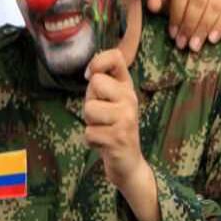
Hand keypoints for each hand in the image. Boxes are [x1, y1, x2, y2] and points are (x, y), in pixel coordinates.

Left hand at [83, 49, 143, 186]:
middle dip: (89, 100)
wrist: (128, 162)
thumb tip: (90, 72)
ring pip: (89, 109)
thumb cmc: (111, 126)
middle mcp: (130, 99)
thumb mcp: (109, 100)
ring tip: (102, 129)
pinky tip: (104, 143)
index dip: (98, 61)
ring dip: (90, 123)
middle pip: (96, 82)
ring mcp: (127, 118)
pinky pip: (89, 132)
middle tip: (100, 115)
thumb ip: (101, 83)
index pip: (115, 57)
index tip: (90, 75)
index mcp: (126, 86)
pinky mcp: (119, 138)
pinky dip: (91, 140)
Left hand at [146, 0, 220, 51]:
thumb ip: (155, 0)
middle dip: (190, 24)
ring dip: (204, 29)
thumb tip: (153, 5)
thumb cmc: (170, 0)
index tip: (172, 33)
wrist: (187, 1)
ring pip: (215, 7)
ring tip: (194, 46)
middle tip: (183, 43)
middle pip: (200, 0)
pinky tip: (212, 40)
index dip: (177, 13)